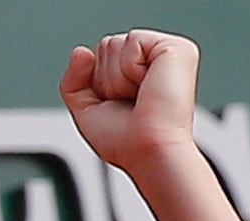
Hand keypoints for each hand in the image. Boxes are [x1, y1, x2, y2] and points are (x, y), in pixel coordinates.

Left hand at [59, 29, 199, 171]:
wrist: (148, 152)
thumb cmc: (125, 142)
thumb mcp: (87, 111)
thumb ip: (73, 81)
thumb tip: (81, 51)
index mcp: (137, 73)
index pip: (99, 58)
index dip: (98, 85)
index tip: (119, 106)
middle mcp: (153, 61)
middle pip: (105, 46)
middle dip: (107, 80)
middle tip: (130, 103)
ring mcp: (166, 53)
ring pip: (114, 44)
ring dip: (117, 78)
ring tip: (140, 97)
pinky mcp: (176, 48)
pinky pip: (132, 40)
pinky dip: (130, 68)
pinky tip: (148, 86)